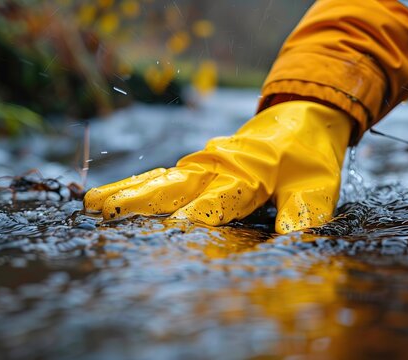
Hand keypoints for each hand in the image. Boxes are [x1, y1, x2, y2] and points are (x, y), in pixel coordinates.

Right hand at [84, 101, 352, 233]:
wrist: (305, 113)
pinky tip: (118, 191)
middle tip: (102, 216)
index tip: (160, 234)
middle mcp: (218, 166)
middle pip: (173, 186)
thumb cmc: (310, 154)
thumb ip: (301, 217)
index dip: (188, 220)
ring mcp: (207, 161)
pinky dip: (140, 182)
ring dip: (128, 190)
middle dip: (139, 202)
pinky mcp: (203, 161)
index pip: (212, 203)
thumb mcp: (316, 188)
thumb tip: (290, 245)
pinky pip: (167, 173)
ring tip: (92, 203)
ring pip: (162, 178)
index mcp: (246, 174)